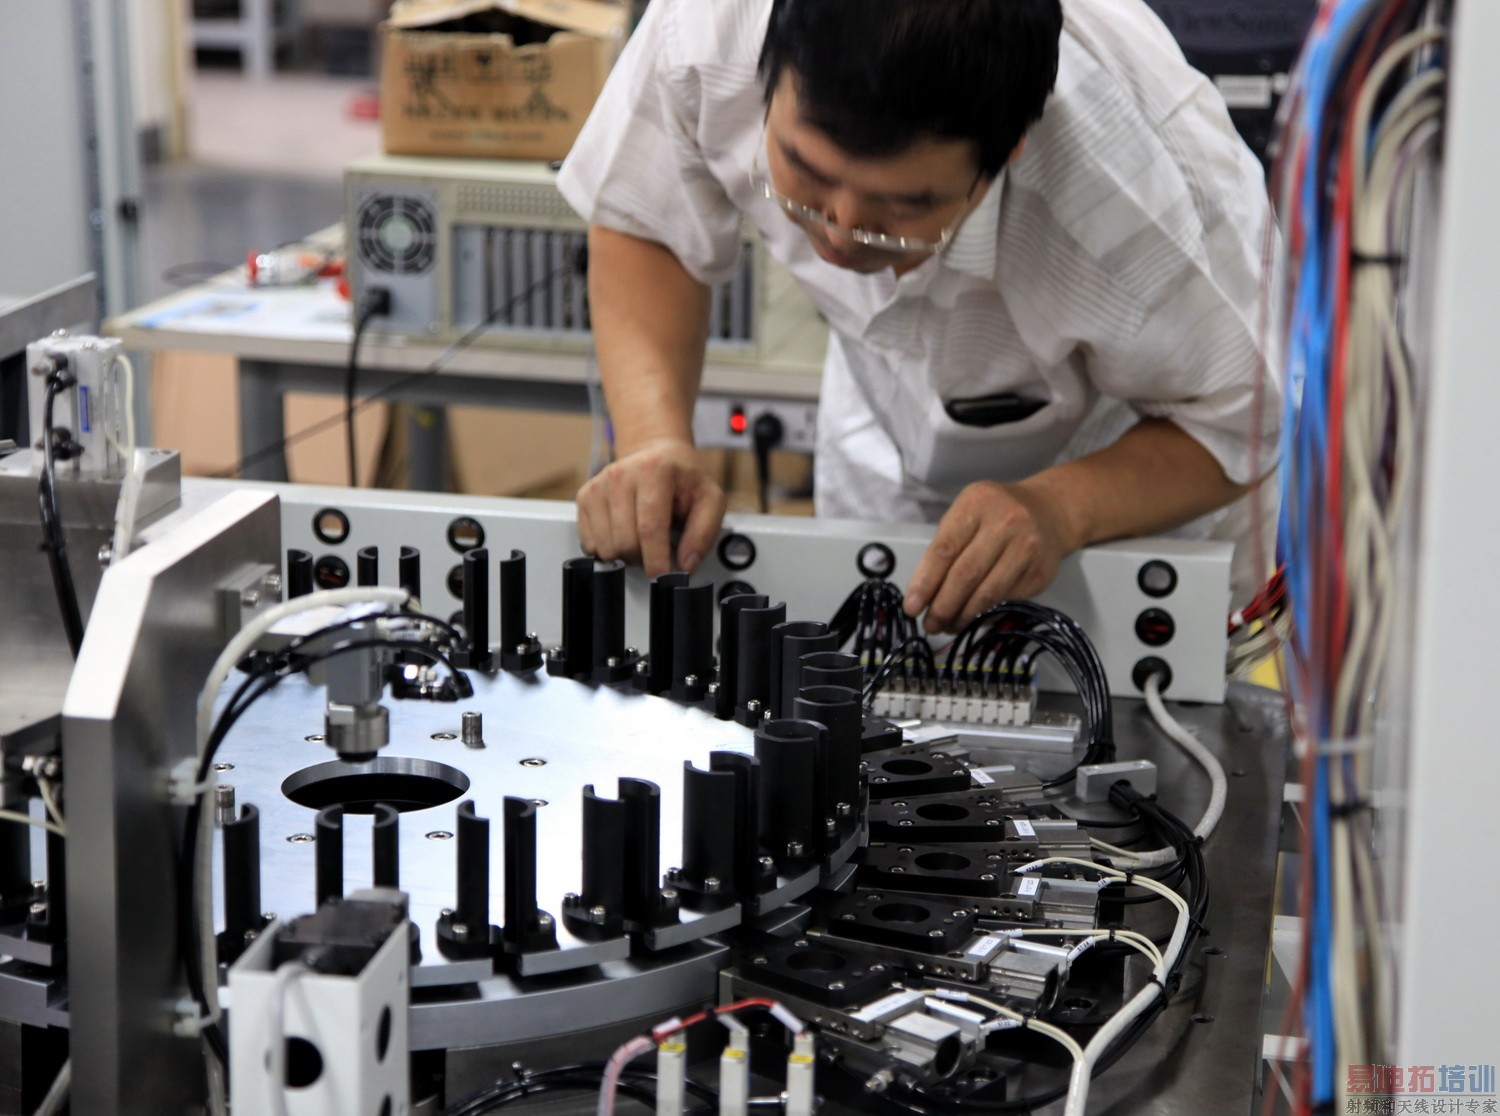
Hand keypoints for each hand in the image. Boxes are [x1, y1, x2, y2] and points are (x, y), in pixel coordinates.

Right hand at [576, 438, 725, 576]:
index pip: (649, 527)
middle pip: (624, 541)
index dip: (655, 559)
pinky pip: (589, 543)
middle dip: (642, 559)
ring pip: (605, 547)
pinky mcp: (585, 497)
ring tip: (641, 541)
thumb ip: (703, 533)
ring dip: (625, 556)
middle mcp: (620, 475)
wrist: (656, 454)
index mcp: (654, 471)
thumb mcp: (710, 500)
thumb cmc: (683, 478)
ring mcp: (598, 485)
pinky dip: (608, 550)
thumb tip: (686, 564)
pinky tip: (624, 535)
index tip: (662, 576)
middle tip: (657, 552)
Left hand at [902, 481, 1077, 633]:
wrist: (1049, 511)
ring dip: (963, 617)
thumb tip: (924, 594)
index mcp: (977, 504)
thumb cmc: (995, 514)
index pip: (944, 550)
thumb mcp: (967, 513)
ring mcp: (1027, 548)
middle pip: (966, 575)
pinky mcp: (1040, 572)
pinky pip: (1007, 601)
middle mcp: (1006, 523)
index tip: (911, 607)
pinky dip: (986, 615)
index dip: (925, 582)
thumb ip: (945, 546)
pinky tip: (974, 619)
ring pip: (988, 594)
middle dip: (943, 606)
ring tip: (948, 626)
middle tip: (930, 624)